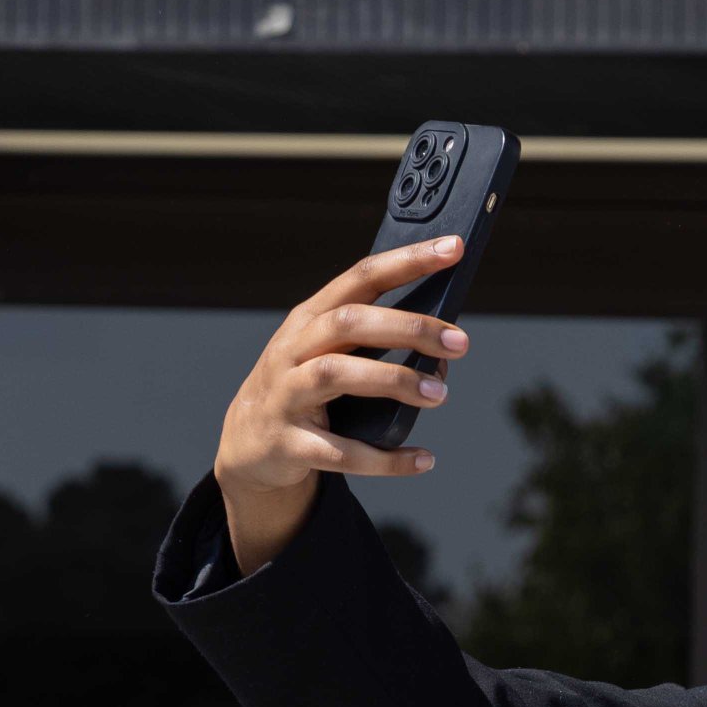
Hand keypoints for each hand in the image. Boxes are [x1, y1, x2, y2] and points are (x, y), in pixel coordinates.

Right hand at [213, 242, 472, 574]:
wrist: (246, 445)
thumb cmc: (304, 389)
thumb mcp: (329, 354)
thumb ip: (377, 343)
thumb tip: (445, 350)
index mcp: (311, 319)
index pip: (361, 277)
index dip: (407, 261)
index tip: (453, 248)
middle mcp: (293, 350)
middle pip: (348, 323)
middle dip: (407, 328)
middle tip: (460, 342)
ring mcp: (286, 396)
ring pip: (336, 375)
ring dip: (393, 381)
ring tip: (438, 394)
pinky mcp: (288, 444)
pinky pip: (340, 452)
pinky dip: (384, 459)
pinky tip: (422, 459)